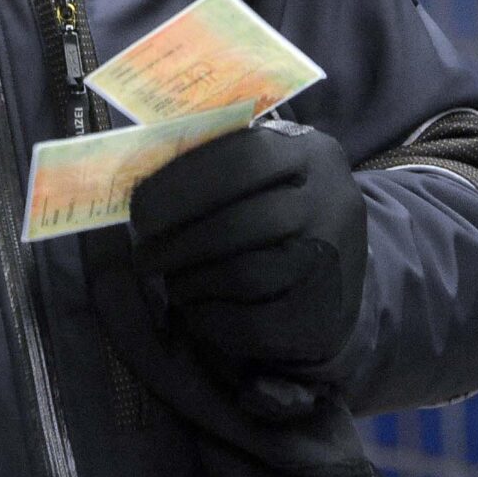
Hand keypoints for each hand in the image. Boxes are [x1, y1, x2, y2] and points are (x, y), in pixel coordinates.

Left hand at [129, 120, 368, 376]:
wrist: (338, 281)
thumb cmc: (280, 212)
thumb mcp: (267, 172)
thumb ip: (218, 161)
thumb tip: (141, 165)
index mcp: (311, 152)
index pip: (240, 159)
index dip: (181, 185)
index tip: (138, 208)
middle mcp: (333, 202)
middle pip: (238, 224)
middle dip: (177, 244)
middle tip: (142, 257)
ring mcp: (333, 263)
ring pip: (243, 276)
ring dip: (191, 282)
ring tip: (172, 283)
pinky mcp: (322, 317)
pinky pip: (251, 324)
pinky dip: (210, 318)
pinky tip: (195, 311)